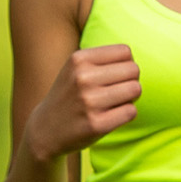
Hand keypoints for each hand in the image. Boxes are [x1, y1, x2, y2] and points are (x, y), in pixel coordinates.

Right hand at [20, 44, 140, 162]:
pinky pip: (131, 111)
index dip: (126, 64)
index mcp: (78, 59)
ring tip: (115, 102)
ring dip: (131, 97)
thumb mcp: (75, 68)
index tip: (116, 75)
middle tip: (117, 90)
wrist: (45, 129)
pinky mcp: (97, 124)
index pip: (125, 52)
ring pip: (135, 89)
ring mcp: (89, 102)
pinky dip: (126, 113)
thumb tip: (134, 60)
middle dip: (131, 80)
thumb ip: (103, 58)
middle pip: (133, 70)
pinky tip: (112, 116)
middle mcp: (83, 78)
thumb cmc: (69, 95)